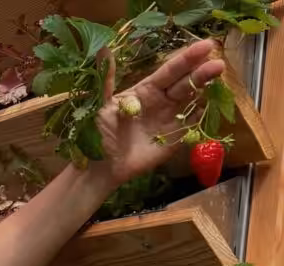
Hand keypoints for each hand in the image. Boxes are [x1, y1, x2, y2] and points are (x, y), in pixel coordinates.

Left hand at [95, 39, 225, 185]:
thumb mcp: (101, 106)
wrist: (102, 166)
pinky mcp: (174, 139)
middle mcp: (162, 101)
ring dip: (205, 88)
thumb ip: (107, 82)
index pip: (169, 71)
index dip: (185, 59)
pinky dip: (201, 116)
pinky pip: (191, 125)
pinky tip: (209, 106)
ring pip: (191, 100)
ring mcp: (170, 119)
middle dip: (201, 72)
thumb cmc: (100, 135)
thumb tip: (105, 51)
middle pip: (184, 83)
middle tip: (218, 63)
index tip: (204, 46)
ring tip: (218, 76)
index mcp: (147, 90)